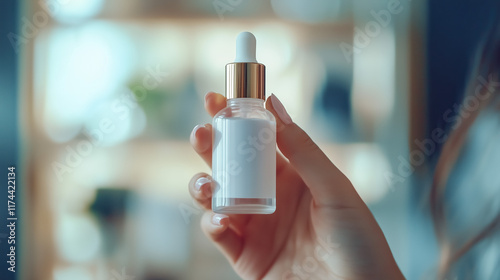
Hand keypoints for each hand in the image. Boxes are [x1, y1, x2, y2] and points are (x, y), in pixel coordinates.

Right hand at [189, 92, 404, 279]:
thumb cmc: (359, 241)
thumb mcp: (335, 189)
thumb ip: (302, 149)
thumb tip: (273, 103)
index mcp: (292, 175)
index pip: (257, 140)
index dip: (236, 118)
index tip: (218, 98)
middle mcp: (268, 196)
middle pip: (230, 164)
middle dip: (211, 145)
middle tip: (201, 131)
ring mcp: (254, 225)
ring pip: (216, 196)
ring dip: (202, 183)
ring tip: (205, 182)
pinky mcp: (245, 255)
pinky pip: (219, 234)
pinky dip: (212, 223)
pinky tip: (219, 218)